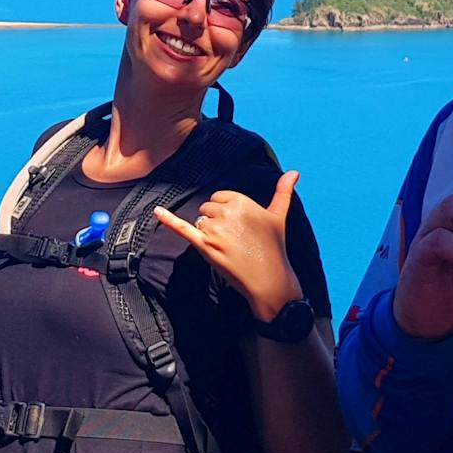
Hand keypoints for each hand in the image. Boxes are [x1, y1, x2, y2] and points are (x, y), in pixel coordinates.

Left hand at [154, 170, 304, 322]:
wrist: (270, 281)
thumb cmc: (275, 248)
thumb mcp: (279, 217)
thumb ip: (283, 192)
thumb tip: (295, 172)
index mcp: (243, 201)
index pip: (220, 197)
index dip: (227, 211)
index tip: (239, 226)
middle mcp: (228, 212)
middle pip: (208, 208)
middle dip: (217, 221)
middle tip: (235, 239)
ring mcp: (215, 230)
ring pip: (200, 221)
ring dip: (209, 232)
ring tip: (228, 247)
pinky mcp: (205, 246)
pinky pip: (182, 228)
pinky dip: (168, 219)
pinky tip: (156, 211)